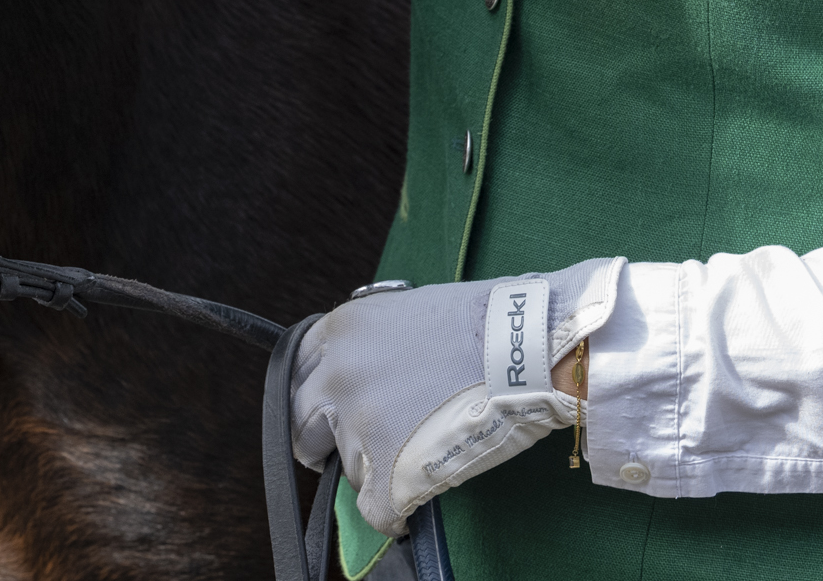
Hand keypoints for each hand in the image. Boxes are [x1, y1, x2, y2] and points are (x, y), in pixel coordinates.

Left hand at [290, 259, 617, 536]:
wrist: (527, 346)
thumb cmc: (481, 322)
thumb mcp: (405, 309)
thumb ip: (367, 343)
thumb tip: (355, 376)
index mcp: (339, 331)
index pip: (295, 374)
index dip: (316, 397)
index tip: (328, 412)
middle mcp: (338, 376)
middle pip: (301, 425)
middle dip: (325, 440)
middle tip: (358, 445)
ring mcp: (360, 424)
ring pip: (346, 469)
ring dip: (374, 469)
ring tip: (413, 457)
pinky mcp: (387, 469)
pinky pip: (373, 511)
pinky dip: (393, 513)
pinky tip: (412, 504)